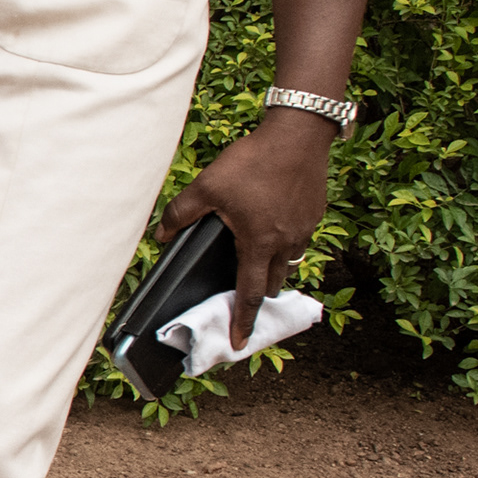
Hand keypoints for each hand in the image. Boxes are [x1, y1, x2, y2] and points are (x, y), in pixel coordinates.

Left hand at [155, 106, 336, 347]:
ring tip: (254, 257)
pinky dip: (285, 242)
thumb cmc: (253, 161)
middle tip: (241, 293)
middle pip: (272, 282)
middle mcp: (287, 242)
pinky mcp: (315, 213)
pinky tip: (270, 226)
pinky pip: (299, 240)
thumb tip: (161, 235)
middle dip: (257, 292)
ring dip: (272, 266)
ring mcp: (305, 228)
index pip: (249, 293)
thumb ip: (181, 213)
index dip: (243, 321)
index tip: (240, 343)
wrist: (298, 134)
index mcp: (259, 243)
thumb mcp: (207, 186)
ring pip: (288, 261)